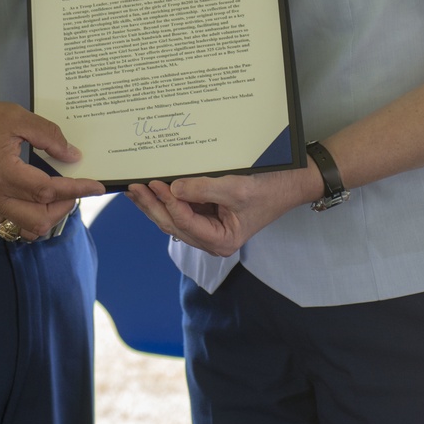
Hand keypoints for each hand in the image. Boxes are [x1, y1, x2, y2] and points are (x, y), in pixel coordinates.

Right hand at [0, 96, 103, 240]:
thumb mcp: (13, 117)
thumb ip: (46, 135)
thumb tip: (71, 155)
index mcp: (5, 174)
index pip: (50, 192)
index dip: (78, 190)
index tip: (98, 187)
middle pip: (40, 220)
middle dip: (65, 208)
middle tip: (75, 189)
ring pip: (24, 228)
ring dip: (47, 217)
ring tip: (57, 196)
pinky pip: (8, 222)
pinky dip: (28, 216)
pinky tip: (34, 198)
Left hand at [128, 163, 320, 254]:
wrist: (290, 183)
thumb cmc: (269, 189)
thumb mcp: (237, 189)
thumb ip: (204, 190)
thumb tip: (173, 189)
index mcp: (220, 241)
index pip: (186, 223)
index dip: (169, 204)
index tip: (155, 184)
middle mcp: (211, 239)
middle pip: (173, 225)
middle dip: (152, 206)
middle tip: (133, 188)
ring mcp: (208, 227)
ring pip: (173, 218)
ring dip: (154, 203)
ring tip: (135, 188)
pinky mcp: (207, 214)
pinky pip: (181, 208)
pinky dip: (167, 199)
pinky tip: (153, 187)